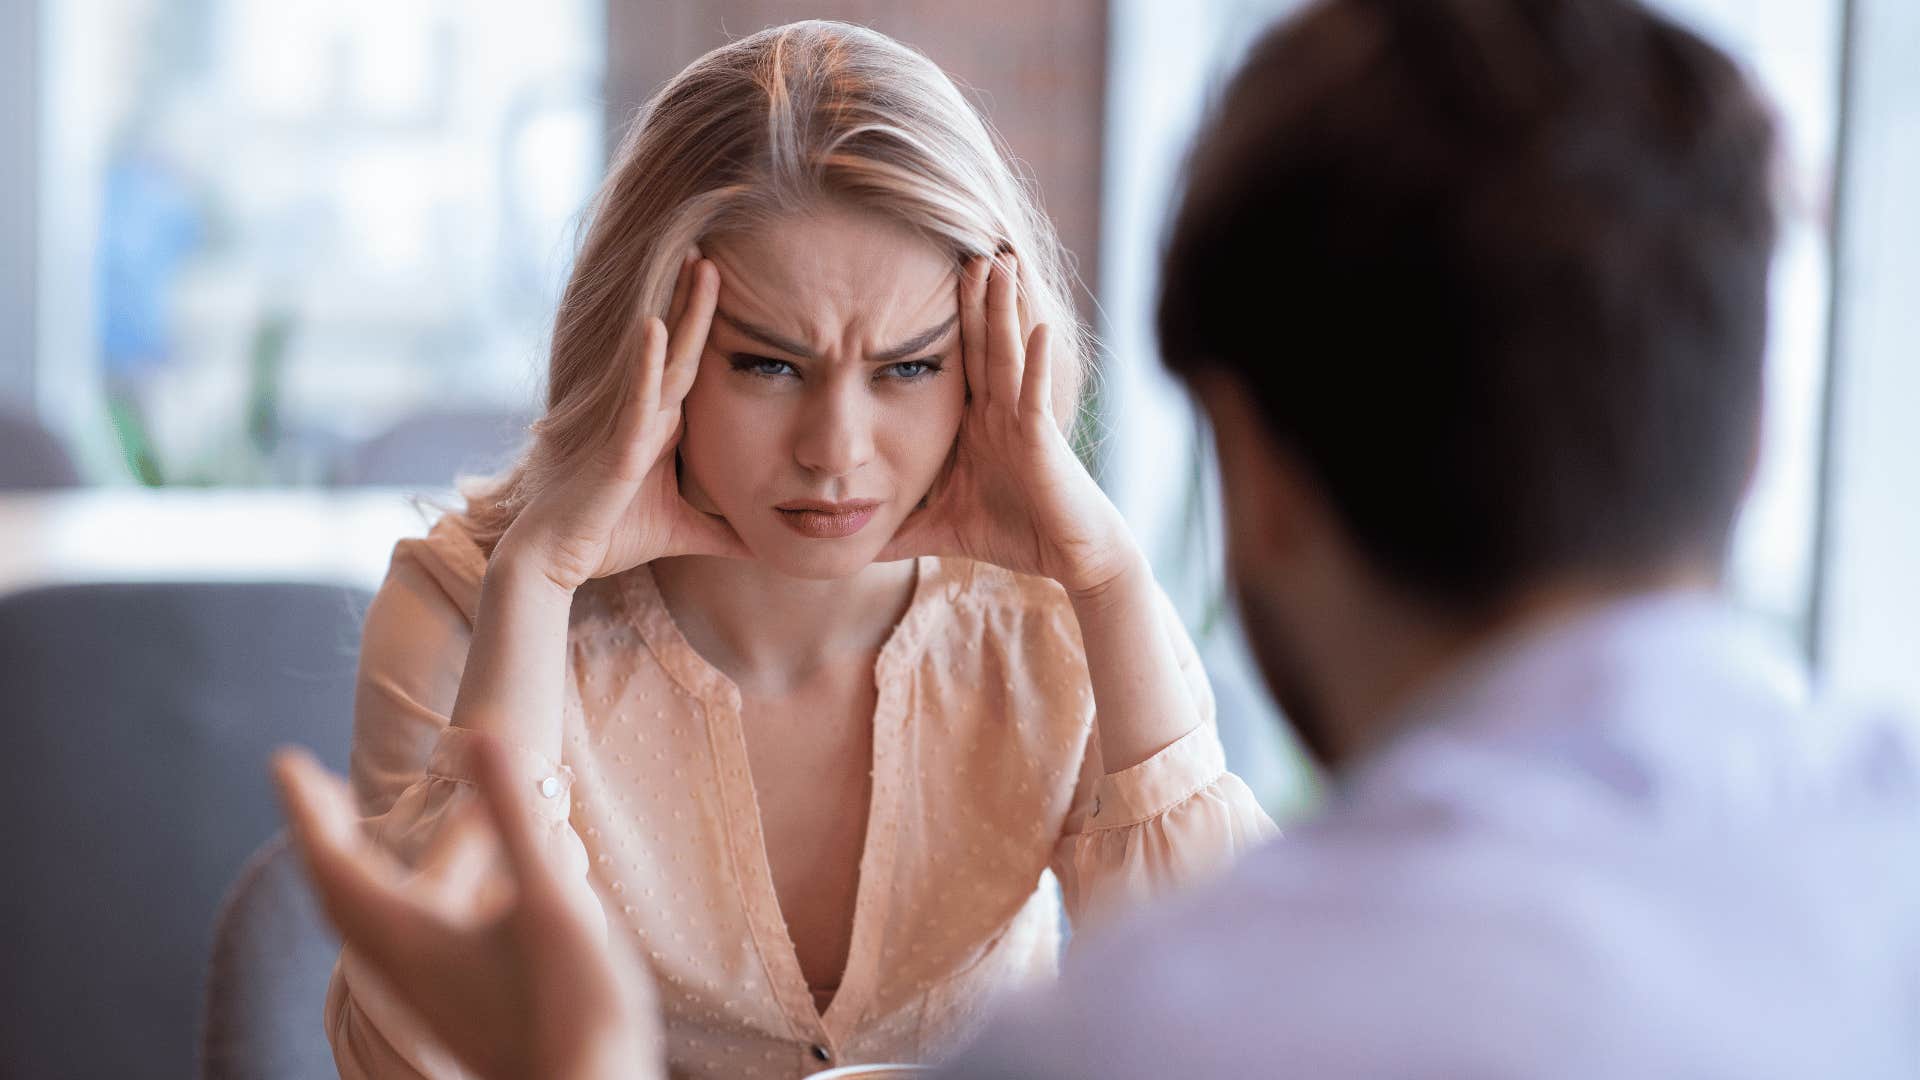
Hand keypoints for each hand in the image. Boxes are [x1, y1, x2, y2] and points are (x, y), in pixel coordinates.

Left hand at [272, 741, 659, 1079]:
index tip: (284, 762)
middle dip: (328, 834)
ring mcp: (433, 989)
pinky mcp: (460, 1003)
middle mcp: (407, 964)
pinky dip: (423, 890)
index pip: (335, 863)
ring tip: (417, 821)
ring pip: (381, 915)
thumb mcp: (547, 902)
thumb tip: (480, 735)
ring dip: (380, 861)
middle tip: (317, 787)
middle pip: (343, 891)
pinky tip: (477, 881)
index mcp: (412, 938)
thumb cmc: (567, 1009)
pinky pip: (416, 932)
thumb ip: (513, 818)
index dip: (307, 810)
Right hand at [502, 254, 748, 592]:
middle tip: (715, 248)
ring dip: (682, 310)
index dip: (711, 325)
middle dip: (697, 298)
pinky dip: (646, 361)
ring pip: (663, 356)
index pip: (695, 366)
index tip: (736, 284)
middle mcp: (646, 413)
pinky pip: (636, 395)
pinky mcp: (617, 443)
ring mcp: (629, 422)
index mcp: (661, 425)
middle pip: (681, 346)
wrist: (556, 559)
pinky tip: (656, 324)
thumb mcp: (683, 533)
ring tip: (700, 263)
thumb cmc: (607, 536)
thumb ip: (723, 533)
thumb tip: (765, 548)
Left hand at [878, 254, 1138, 596]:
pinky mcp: (1043, 442)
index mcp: (978, 422)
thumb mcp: (940, 528)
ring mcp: (1024, 421)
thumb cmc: (1015, 536)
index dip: (943, 321)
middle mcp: (1001, 412)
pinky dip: (1036, 363)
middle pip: (983, 343)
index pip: (956, 361)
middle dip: (974, 297)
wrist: (1070, 559)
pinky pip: (1036, 396)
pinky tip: (1038, 327)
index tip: (915, 280)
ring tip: (998, 262)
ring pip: (1010, 354)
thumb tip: (846, 544)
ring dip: (1004, 309)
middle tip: (960, 245)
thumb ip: (898, 530)